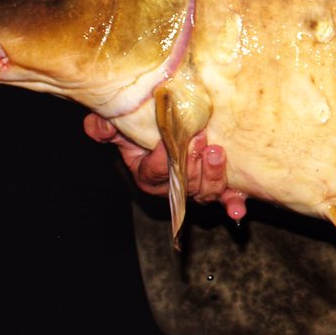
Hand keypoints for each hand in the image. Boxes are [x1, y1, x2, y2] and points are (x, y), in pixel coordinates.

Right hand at [82, 113, 247, 219]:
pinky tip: (238, 209)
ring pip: (205, 192)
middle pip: (184, 185)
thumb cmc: (148, 131)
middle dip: (192, 165)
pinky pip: (228, 200)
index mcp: (149, 176)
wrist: (175, 131)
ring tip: (216, 151)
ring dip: (213, 175)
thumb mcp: (124, 129)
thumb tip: (97, 125)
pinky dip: (233, 204)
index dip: (161, 157)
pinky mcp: (220, 186)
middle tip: (200, 140)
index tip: (168, 139)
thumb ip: (107, 128)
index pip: (154, 171)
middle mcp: (174, 188)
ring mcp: (198, 189)